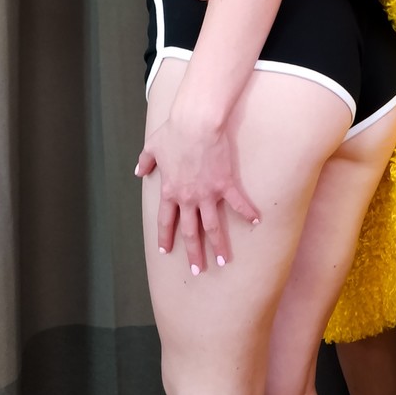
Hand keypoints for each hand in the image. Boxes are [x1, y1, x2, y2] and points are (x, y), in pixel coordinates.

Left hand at [136, 107, 258, 272]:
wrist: (196, 123)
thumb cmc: (173, 132)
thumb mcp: (152, 146)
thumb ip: (145, 161)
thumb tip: (138, 170)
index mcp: (170, 191)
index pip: (166, 221)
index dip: (166, 237)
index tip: (166, 251)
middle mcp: (188, 198)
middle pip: (191, 231)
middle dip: (193, 253)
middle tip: (197, 270)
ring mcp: (208, 193)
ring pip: (213, 226)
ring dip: (218, 245)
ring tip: (222, 261)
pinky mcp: (225, 184)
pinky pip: (238, 203)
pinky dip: (247, 213)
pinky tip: (257, 222)